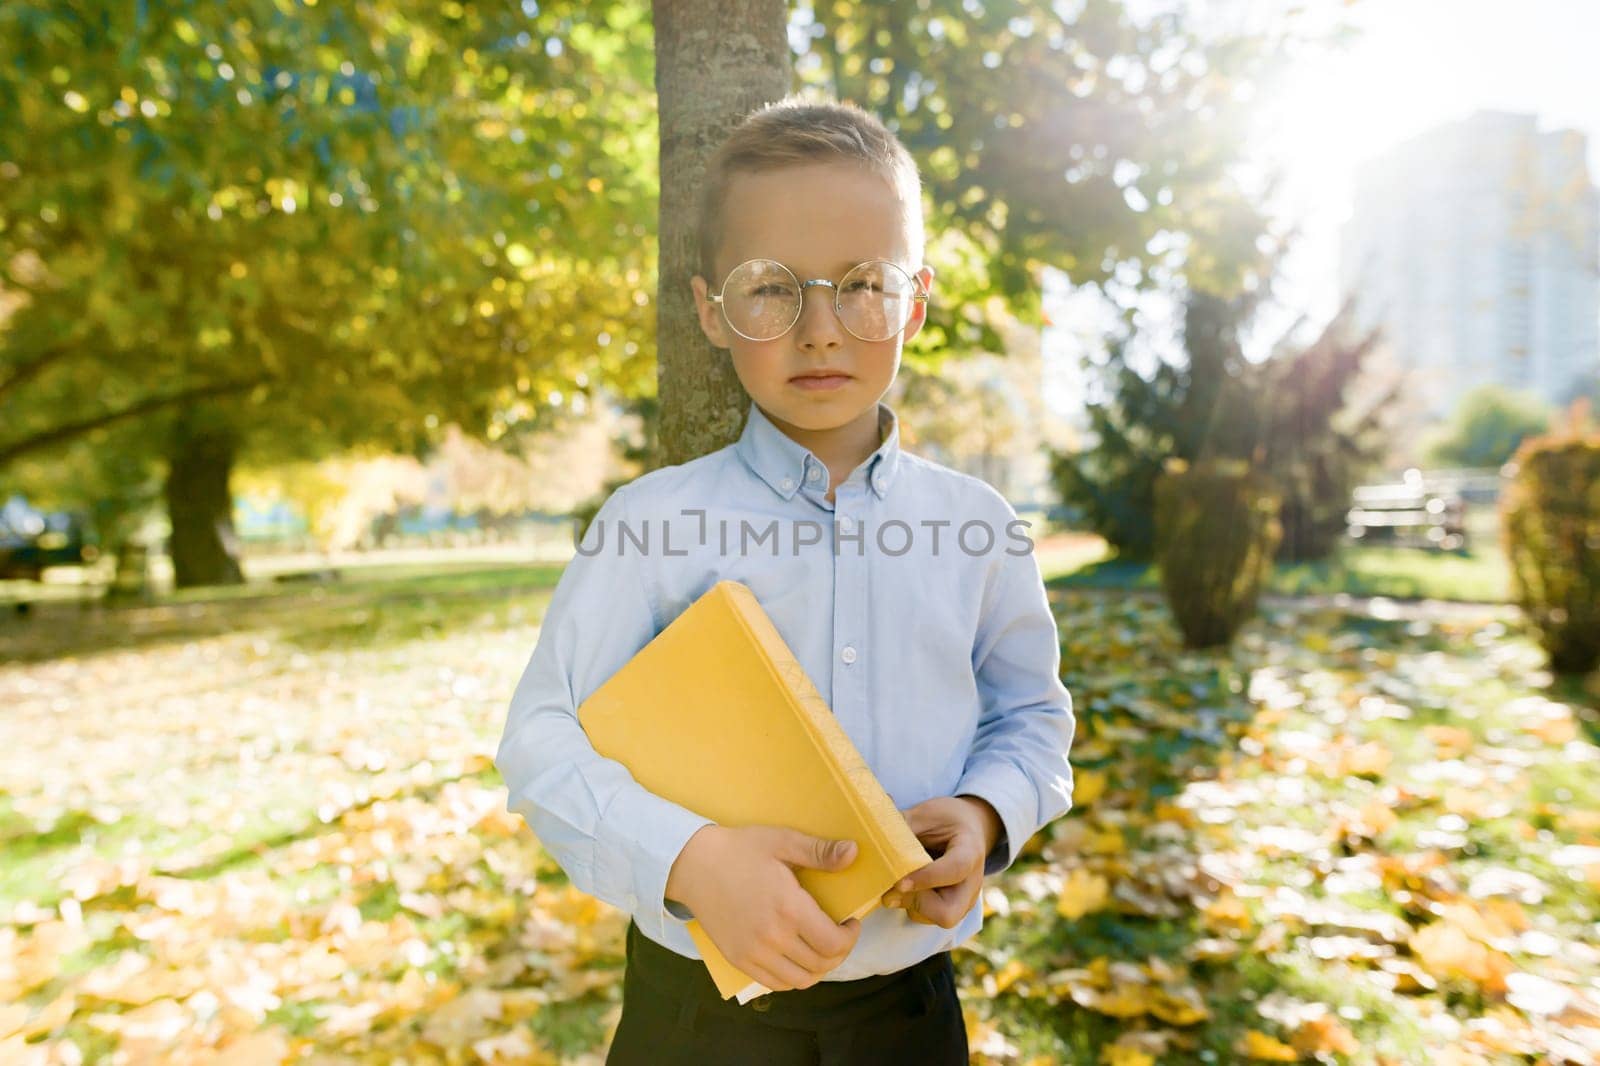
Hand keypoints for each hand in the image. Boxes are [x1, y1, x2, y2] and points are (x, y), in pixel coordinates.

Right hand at [665, 825, 862, 991]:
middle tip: (839, 934)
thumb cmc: (739, 849)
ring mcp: (753, 953)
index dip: (850, 937)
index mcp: (789, 909)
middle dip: (839, 951)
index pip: (833, 944)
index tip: (851, 923)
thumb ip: (820, 852)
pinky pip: (776, 983)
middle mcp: (773, 938)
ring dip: (819, 968)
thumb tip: (854, 853)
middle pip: (822, 965)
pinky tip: (795, 956)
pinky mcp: (738, 960)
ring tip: (819, 947)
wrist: (693, 865)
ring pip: (801, 980)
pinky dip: (793, 977)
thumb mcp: (782, 841)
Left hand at [879, 796, 998, 928]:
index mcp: (970, 851)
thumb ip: (904, 830)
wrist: (969, 828)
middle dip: (917, 903)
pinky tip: (905, 885)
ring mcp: (965, 900)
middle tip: (896, 886)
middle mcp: (972, 882)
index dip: (926, 878)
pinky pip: (929, 917)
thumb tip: (872, 841)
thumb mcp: (926, 815)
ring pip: (935, 918)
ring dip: (911, 904)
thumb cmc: (947, 819)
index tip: (899, 882)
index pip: (954, 870)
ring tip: (898, 880)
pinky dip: (912, 905)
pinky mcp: (953, 908)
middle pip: (949, 912)